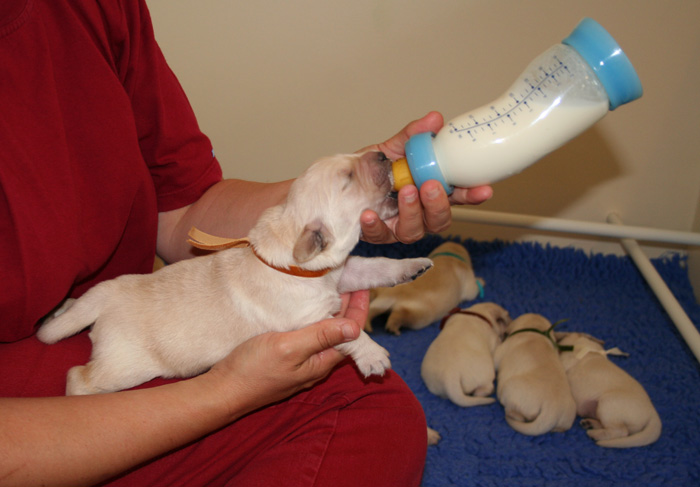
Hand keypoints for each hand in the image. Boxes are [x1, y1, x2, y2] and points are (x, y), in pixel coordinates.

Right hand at [206, 291, 367, 413]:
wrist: (223, 390)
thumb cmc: (254, 369)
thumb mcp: (289, 347)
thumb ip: (321, 336)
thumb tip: (355, 328)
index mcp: (322, 361)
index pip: (352, 332)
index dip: (359, 307)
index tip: (361, 283)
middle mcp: (317, 363)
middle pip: (342, 331)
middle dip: (348, 306)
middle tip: (349, 278)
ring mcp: (302, 362)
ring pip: (326, 333)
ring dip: (332, 311)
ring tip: (333, 286)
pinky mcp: (288, 359)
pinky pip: (310, 336)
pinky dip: (315, 318)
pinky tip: (308, 307)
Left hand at [358, 111, 492, 243]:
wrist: (342, 180)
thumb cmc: (372, 168)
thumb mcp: (393, 147)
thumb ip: (413, 136)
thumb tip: (435, 119)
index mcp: (429, 191)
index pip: (457, 197)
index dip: (472, 195)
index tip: (483, 189)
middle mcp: (418, 213)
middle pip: (439, 220)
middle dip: (438, 205)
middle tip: (430, 186)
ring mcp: (398, 226)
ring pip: (414, 231)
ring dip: (412, 212)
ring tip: (405, 192)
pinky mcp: (377, 234)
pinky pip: (379, 235)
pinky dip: (375, 226)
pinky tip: (368, 214)